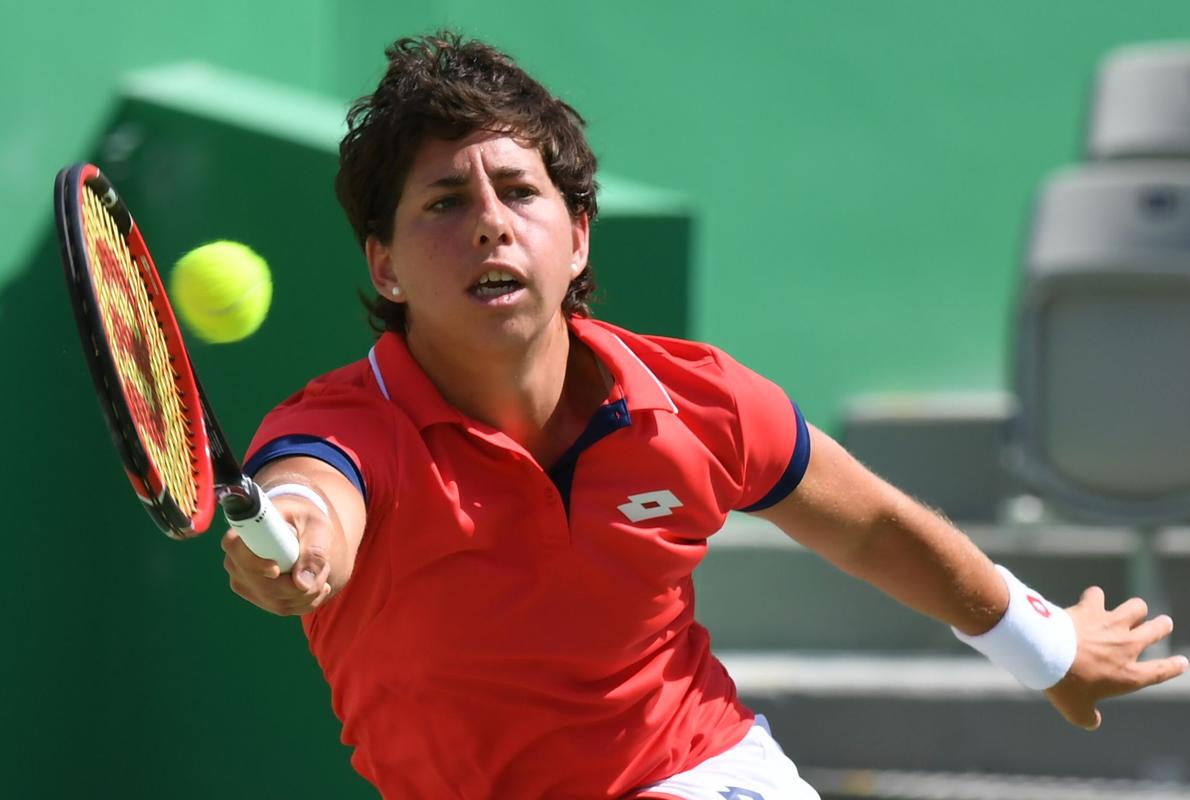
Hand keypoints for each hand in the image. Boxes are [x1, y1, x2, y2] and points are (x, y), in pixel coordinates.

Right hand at [221, 499, 333, 615]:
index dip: (255, 564)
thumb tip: (302, 584)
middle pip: (264, 587)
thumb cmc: (306, 520)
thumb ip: (314, 551)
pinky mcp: (256, 596)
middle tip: (324, 567)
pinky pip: (284, 608)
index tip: (275, 570)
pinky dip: (307, 600)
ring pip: (277, 602)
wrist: (300, 527)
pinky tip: (318, 583)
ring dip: (309, 592)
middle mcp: (235, 562)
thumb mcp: (317, 526)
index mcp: (242, 534)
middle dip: (301, 585)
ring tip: (322, 569)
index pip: (237, 551)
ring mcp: (243, 582)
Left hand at [1045, 587, 1188, 729]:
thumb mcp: (1076, 711)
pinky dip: (1094, 597)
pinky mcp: (1091, 608)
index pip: (1160, 671)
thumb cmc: (1064, 685)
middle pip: (1157, 630)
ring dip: (1135, 608)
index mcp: (1128, 675)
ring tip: (1130, 611)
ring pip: (1137, 606)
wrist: (1045, 654)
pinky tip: (1089, 601)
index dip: (1173, 667)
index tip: (1181, 662)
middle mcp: (1126, 646)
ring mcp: (1110, 624)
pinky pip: (1098, 594)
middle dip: (1161, 626)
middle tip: (1162, 623)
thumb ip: (1088, 718)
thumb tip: (1092, 721)